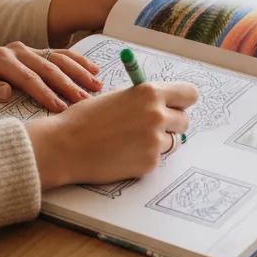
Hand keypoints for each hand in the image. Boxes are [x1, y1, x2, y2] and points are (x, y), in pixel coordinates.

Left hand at [0, 43, 102, 112]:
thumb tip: (6, 90)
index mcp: (1, 60)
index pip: (28, 78)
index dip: (45, 93)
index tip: (60, 108)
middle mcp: (17, 50)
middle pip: (48, 67)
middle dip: (68, 84)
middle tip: (85, 100)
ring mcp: (27, 49)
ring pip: (58, 58)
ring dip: (79, 71)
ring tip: (96, 85)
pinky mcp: (35, 51)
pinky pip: (60, 54)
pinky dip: (77, 61)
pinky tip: (93, 70)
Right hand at [25, 81, 198, 188]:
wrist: (66, 146)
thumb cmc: (86, 119)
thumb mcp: (119, 97)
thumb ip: (144, 100)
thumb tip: (165, 105)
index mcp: (149, 92)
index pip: (189, 94)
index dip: (183, 101)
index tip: (178, 105)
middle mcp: (157, 115)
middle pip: (184, 120)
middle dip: (171, 124)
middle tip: (151, 126)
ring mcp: (155, 141)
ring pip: (171, 141)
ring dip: (157, 141)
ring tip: (130, 140)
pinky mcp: (150, 163)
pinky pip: (156, 158)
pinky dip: (144, 157)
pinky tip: (123, 153)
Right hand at [47, 0, 144, 44]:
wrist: (69, 8)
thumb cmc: (86, 0)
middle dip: (146, 0)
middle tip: (155, 8)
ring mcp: (112, 0)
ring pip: (134, 6)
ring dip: (141, 12)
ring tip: (148, 20)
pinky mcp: (109, 14)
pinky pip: (125, 18)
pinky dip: (131, 22)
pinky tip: (134, 27)